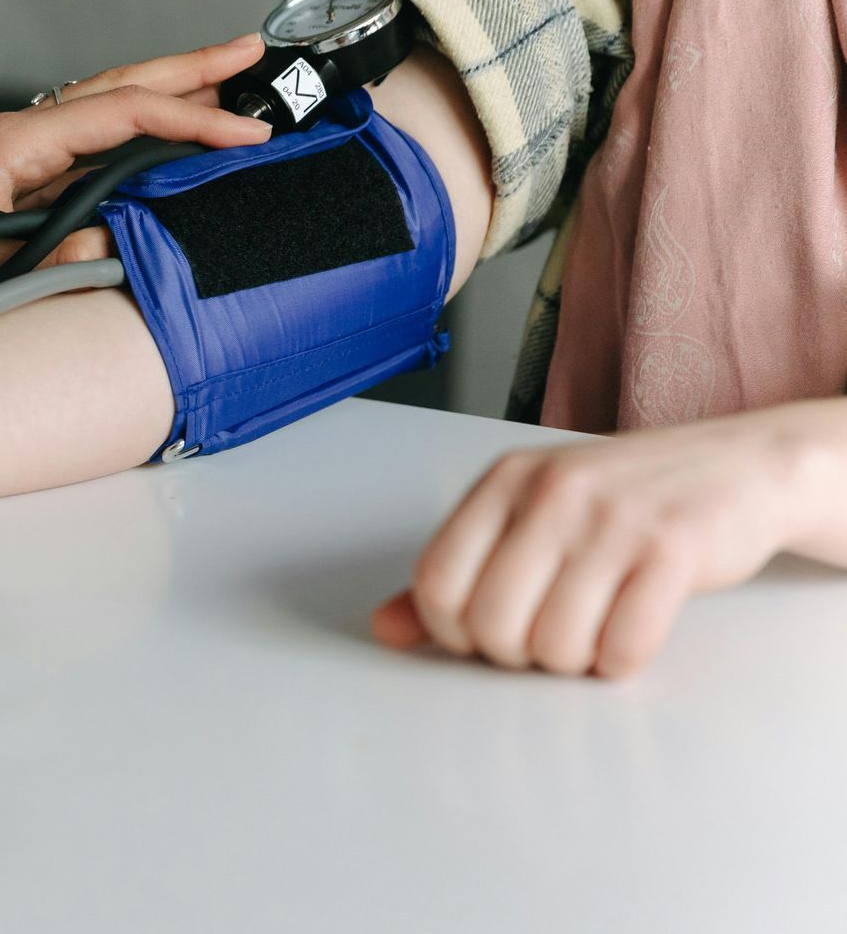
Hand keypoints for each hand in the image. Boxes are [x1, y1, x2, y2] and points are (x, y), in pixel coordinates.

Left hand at [0, 34, 271, 264]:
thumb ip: (55, 259)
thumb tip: (117, 243)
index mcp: (11, 143)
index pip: (125, 113)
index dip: (195, 120)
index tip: (251, 132)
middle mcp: (12, 139)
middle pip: (118, 88)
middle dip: (188, 69)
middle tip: (250, 51)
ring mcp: (9, 161)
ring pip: (104, 115)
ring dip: (164, 98)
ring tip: (222, 86)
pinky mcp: (7, 189)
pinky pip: (86, 152)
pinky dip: (133, 141)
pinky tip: (159, 148)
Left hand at [373, 400, 846, 677]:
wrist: (740, 467)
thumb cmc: (623, 501)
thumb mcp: (530, 516)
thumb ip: (458, 572)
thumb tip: (387, 631)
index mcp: (504, 481)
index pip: (435, 581)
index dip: (452, 631)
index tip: (484, 634)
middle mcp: (552, 493)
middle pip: (490, 624)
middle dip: (514, 655)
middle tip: (547, 636)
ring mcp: (613, 519)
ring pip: (553, 644)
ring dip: (572, 661)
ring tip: (591, 630)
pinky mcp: (674, 549)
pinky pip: (622, 646)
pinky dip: (621, 661)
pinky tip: (629, 634)